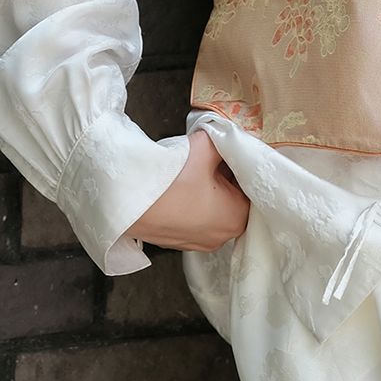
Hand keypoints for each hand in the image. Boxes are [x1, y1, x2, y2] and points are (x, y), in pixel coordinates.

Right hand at [126, 130, 250, 251]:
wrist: (127, 201)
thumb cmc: (169, 181)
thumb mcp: (205, 148)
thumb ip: (225, 141)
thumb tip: (229, 138)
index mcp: (236, 218)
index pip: (253, 188)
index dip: (244, 167)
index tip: (234, 153)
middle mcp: (221, 237)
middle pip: (235, 199)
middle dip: (228, 177)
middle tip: (215, 157)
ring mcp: (198, 242)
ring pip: (214, 209)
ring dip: (210, 189)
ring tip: (196, 169)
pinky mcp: (178, 241)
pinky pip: (195, 217)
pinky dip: (193, 202)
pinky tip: (182, 185)